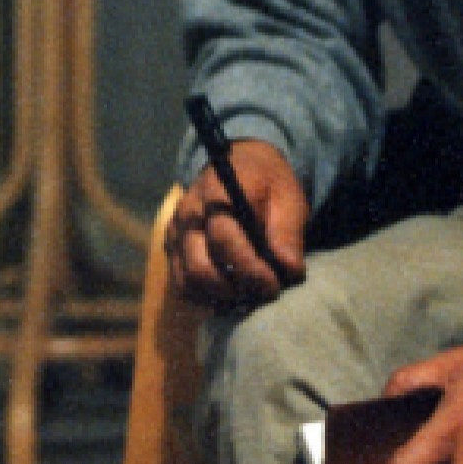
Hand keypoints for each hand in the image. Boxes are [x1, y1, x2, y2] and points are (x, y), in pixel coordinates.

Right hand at [170, 139, 307, 307]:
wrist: (241, 166)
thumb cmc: (268, 183)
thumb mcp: (288, 197)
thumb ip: (288, 233)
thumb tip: (289, 271)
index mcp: (216, 192)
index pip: (223, 238)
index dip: (250, 269)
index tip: (274, 285)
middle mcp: (188, 213)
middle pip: (199, 267)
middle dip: (234, 290)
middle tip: (264, 293)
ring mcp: (176, 231)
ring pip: (187, 282)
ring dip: (220, 297)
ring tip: (250, 294)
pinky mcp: (173, 247)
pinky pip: (182, 284)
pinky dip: (207, 297)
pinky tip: (233, 292)